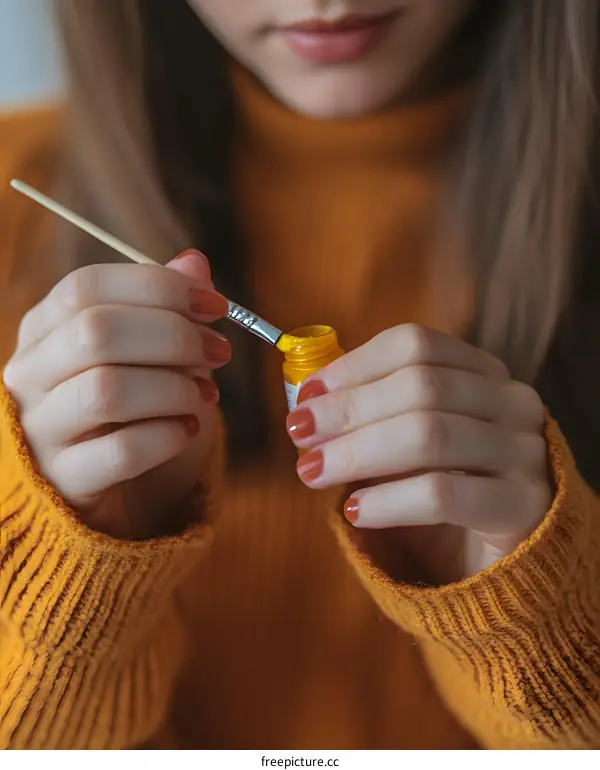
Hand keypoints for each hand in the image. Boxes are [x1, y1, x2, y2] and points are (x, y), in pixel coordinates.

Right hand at [2, 250, 229, 539]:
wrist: (106, 483)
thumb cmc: (128, 406)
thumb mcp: (147, 351)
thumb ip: (165, 306)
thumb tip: (195, 262)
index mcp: (45, 328)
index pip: (87, 287)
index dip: (158, 287)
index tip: (215, 304)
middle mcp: (30, 373)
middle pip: (96, 332)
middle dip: (174, 336)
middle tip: (221, 351)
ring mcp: (41, 429)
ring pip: (106, 390)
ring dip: (174, 387)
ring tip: (207, 394)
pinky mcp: (65, 480)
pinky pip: (120, 452)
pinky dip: (166, 436)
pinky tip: (187, 430)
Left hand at [286, 325, 551, 581]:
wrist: (500, 566)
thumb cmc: (442, 494)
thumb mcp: (402, 448)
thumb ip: (367, 419)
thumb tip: (305, 404)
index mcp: (482, 373)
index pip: (415, 345)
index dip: (354, 365)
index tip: (306, 395)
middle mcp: (512, 402)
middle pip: (421, 386)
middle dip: (348, 409)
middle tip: (298, 433)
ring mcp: (524, 453)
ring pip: (430, 435)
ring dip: (358, 452)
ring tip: (312, 472)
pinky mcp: (523, 507)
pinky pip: (442, 495)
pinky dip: (387, 500)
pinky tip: (354, 512)